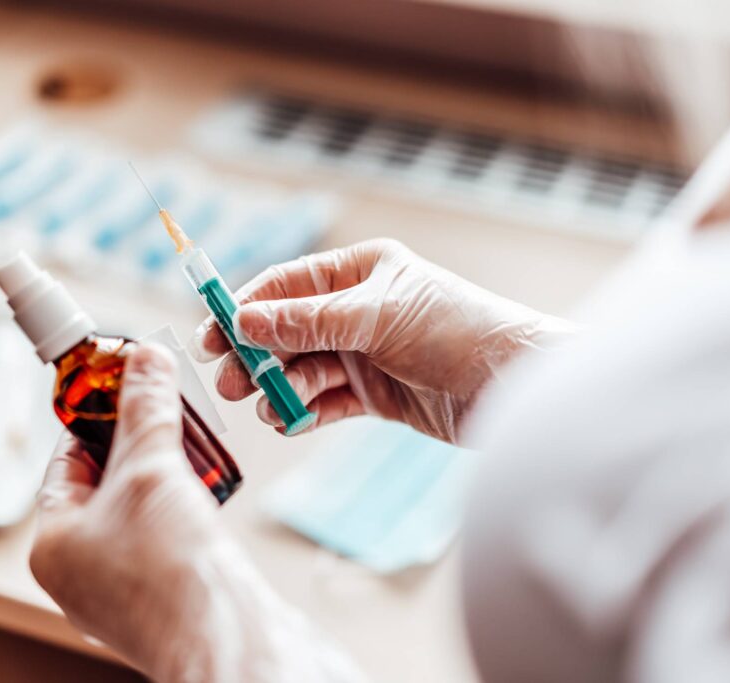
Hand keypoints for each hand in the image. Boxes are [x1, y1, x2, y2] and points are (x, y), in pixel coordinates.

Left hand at [30, 343, 364, 681]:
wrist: (228, 638)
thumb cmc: (172, 573)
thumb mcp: (152, 469)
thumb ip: (147, 409)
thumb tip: (144, 361)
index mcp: (53, 546)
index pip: (65, 463)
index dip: (96, 420)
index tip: (122, 391)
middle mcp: (81, 574)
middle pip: (104, 488)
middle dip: (139, 448)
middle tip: (164, 415)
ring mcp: (121, 593)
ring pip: (136, 515)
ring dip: (164, 479)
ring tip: (191, 451)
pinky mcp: (162, 601)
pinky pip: (163, 542)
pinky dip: (182, 513)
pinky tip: (206, 496)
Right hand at [192, 238, 572, 442]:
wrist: (517, 387)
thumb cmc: (458, 331)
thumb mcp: (377, 318)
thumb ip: (307, 321)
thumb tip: (243, 320)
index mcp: (360, 271)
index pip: (287, 284)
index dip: (246, 308)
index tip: (212, 334)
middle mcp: (358, 309)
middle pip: (287, 330)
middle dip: (257, 355)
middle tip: (231, 381)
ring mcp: (366, 353)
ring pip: (303, 369)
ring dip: (280, 388)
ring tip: (269, 406)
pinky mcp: (376, 394)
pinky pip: (326, 402)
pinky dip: (305, 412)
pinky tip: (290, 422)